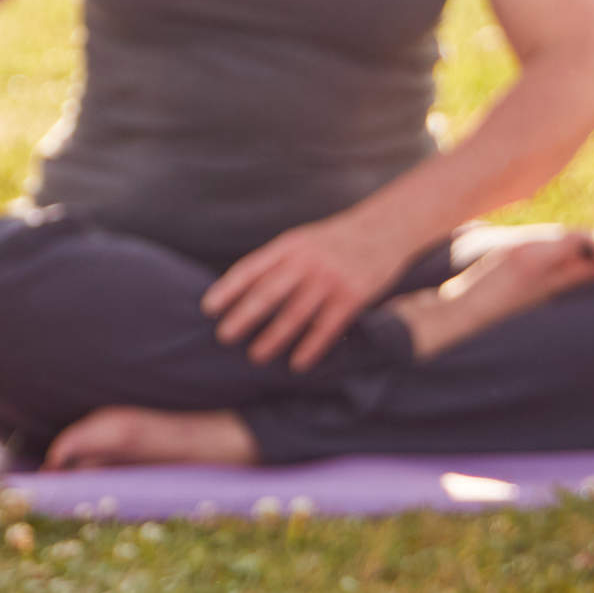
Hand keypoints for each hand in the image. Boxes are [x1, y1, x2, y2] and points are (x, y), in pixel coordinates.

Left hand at [200, 210, 418, 370]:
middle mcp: (307, 261)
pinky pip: (327, 327)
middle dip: (243, 316)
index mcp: (288, 247)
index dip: (228, 289)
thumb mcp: (300, 241)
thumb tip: (235, 291)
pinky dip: (311, 347)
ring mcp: (331, 279)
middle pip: (268, 293)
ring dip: (273, 338)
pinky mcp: (354, 296)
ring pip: (295, 314)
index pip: (250, 269)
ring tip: (256, 356)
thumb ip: (273, 262)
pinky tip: (297, 364)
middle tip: (224, 337)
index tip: (208, 309)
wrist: (385, 229)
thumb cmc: (332, 241)